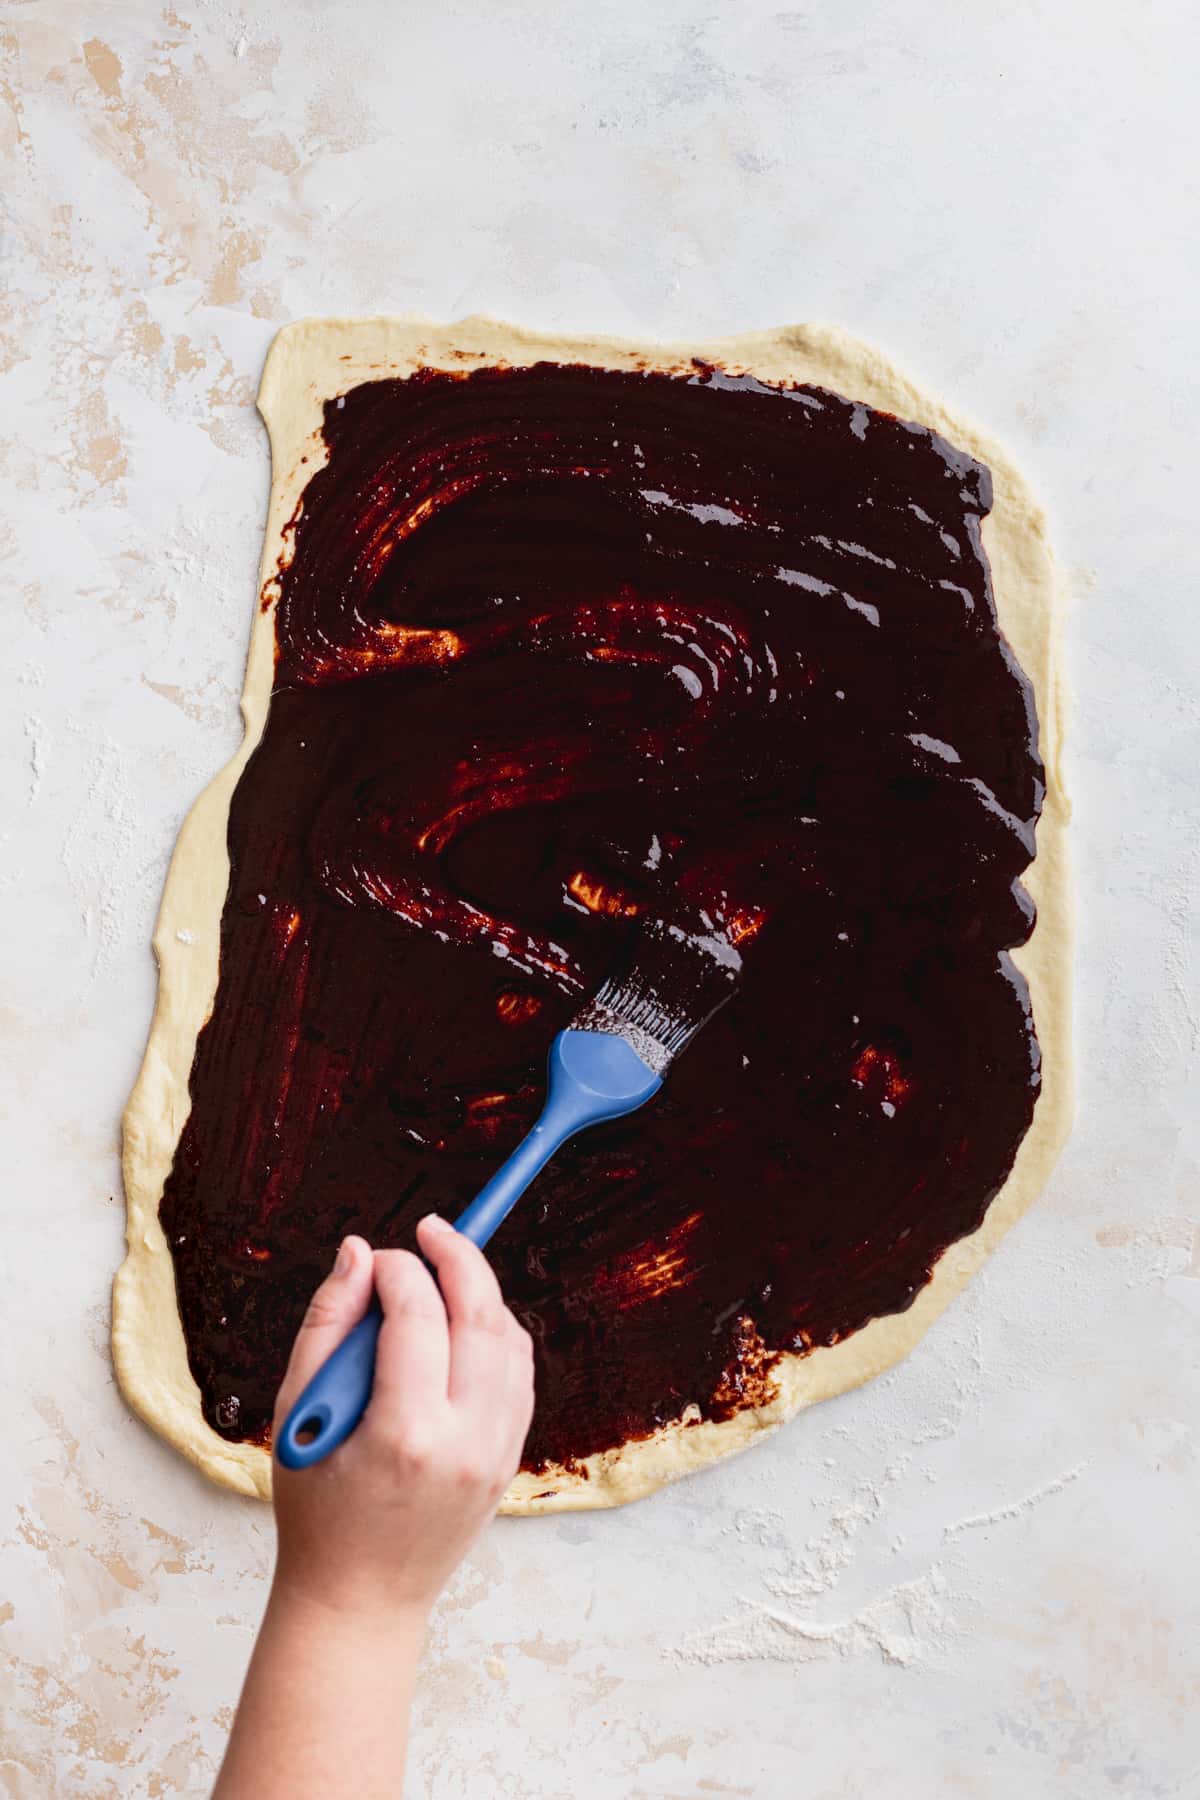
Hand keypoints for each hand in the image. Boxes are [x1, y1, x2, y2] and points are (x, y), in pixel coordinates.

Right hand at [270, 1217, 535, 1626]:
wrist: (359, 1598)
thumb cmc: (316, 1510)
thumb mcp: (298, 1413)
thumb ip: (327, 1324)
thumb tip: (358, 1252)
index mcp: (405, 1432)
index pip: (419, 1316)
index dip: (400, 1270)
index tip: (377, 1259)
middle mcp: (465, 1441)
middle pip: (483, 1316)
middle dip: (460, 1257)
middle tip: (432, 1229)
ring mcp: (496, 1454)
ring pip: (512, 1342)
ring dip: (483, 1295)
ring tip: (445, 1275)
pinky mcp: (510, 1461)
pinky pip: (520, 1377)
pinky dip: (499, 1336)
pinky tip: (465, 1324)